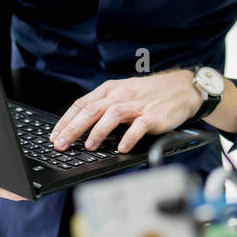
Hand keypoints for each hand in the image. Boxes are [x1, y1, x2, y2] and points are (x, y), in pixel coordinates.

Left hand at [50, 68, 201, 153]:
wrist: (182, 88)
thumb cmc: (151, 94)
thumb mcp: (124, 93)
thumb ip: (104, 106)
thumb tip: (80, 126)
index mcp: (111, 89)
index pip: (82, 104)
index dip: (65, 121)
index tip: (54, 136)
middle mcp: (121, 95)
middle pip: (92, 110)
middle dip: (73, 128)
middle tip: (61, 144)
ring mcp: (138, 104)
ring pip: (112, 115)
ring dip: (98, 132)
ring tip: (89, 146)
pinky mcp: (153, 115)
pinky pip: (139, 126)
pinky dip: (129, 137)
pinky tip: (122, 148)